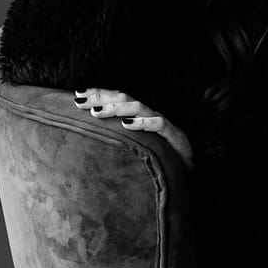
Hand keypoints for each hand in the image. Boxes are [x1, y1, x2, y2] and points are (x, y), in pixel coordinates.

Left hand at [74, 88, 194, 173]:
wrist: (189, 173)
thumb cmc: (161, 161)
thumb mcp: (136, 149)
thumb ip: (119, 141)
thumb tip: (90, 138)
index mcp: (140, 117)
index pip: (118, 99)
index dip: (99, 94)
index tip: (78, 95)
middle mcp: (150, 116)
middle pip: (125, 98)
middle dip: (102, 97)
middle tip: (81, 102)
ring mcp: (162, 124)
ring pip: (139, 107)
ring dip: (116, 108)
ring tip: (97, 112)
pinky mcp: (175, 136)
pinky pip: (159, 124)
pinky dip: (143, 122)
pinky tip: (127, 124)